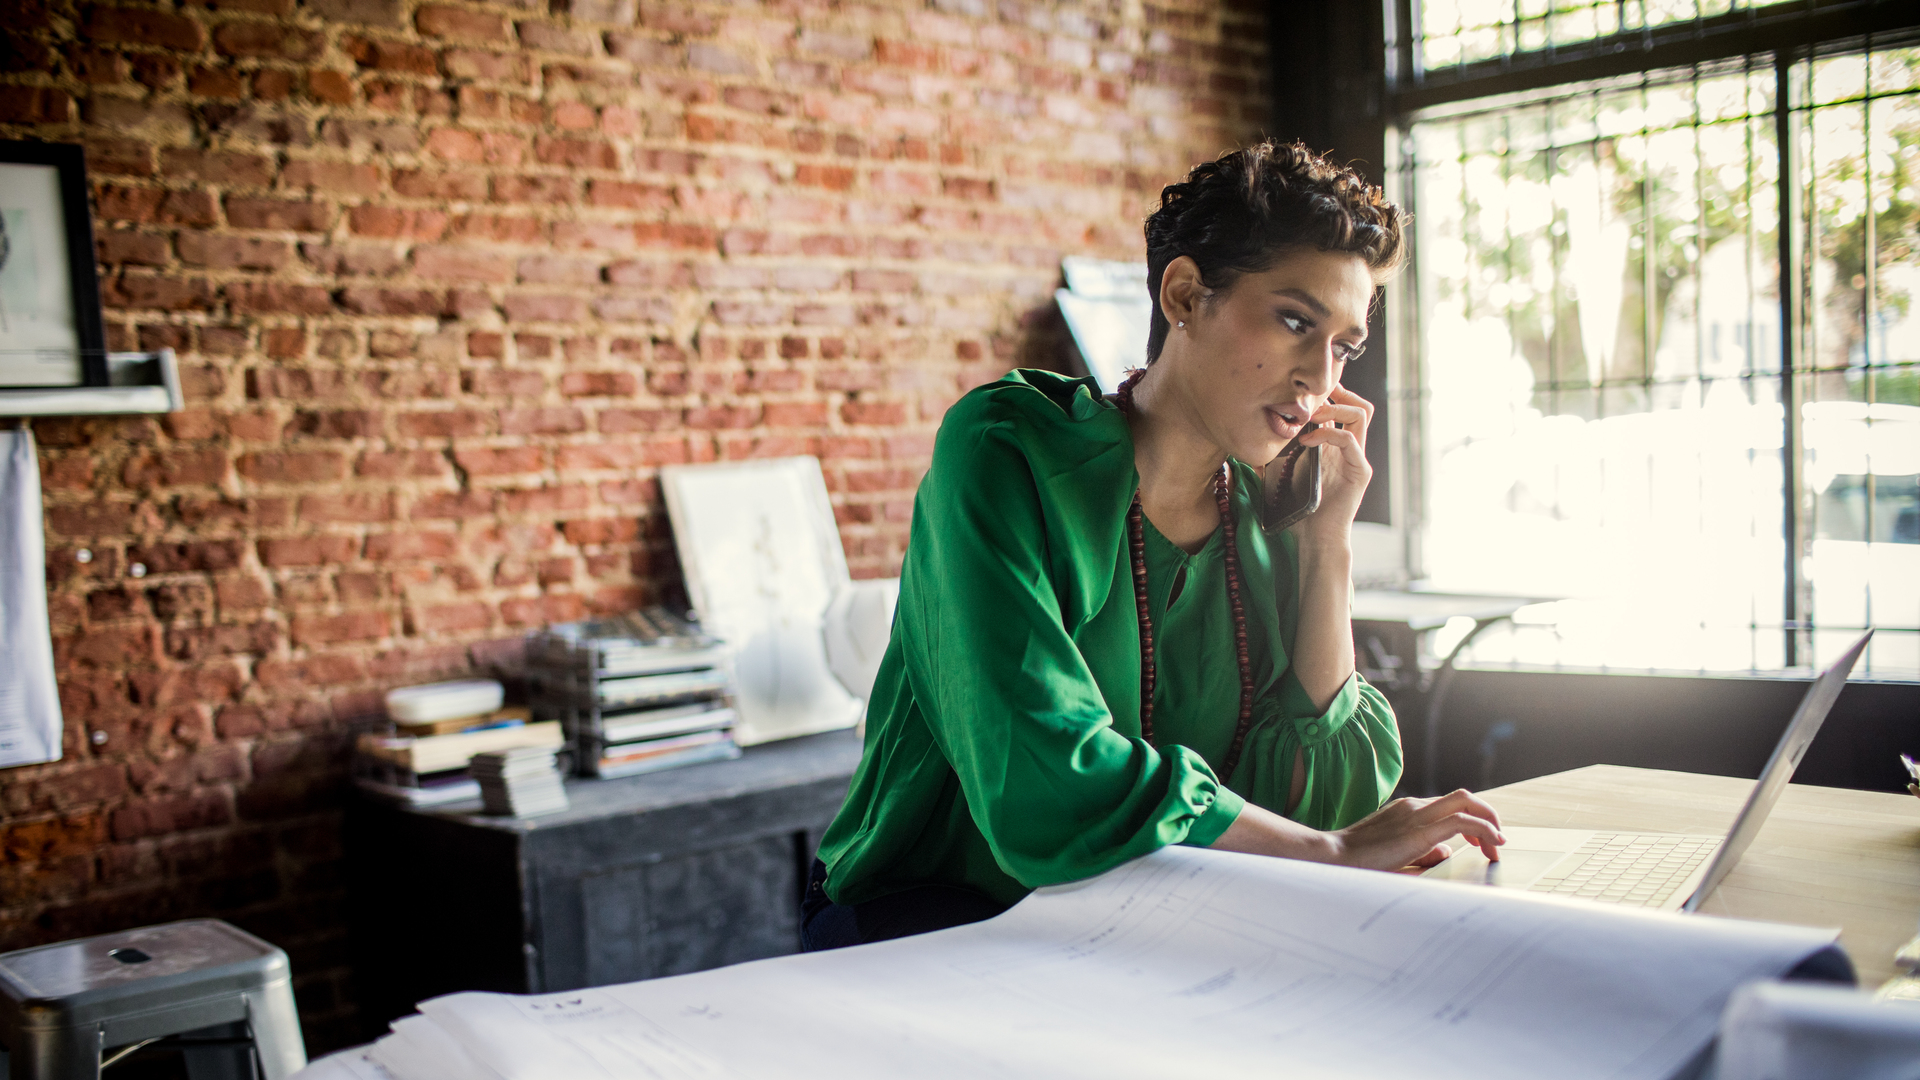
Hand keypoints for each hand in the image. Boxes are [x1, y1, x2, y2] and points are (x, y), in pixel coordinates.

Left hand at [1292, 383, 1373, 544]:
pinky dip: (1327, 434)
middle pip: (1360, 406)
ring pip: (1361, 415)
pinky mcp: (1359, 471)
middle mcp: (1352, 450)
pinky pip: (1349, 441)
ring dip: (1334, 409)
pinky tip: (1306, 442)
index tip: (1306, 391)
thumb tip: (1258, 436)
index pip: (1345, 409)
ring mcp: (1358, 459)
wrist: (1315, 538)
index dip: (1330, 395)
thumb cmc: (1301, 510)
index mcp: (1337, 448)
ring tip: (1310, 418)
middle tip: (1313, 398)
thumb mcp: (1287, 472)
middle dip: (1339, 393)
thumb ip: (1283, 452)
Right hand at [1326, 789, 1504, 871]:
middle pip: (1463, 798)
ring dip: (1489, 821)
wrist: (1332, 858)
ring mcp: (1416, 814)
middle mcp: (1414, 807)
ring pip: (1466, 803)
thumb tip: (1447, 853)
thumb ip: (1423, 854)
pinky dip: (1483, 830)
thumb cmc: (1356, 862)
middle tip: (1497, 841)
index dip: (1473, 821)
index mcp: (1407, 812)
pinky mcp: (1419, 830)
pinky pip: (1462, 821)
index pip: (1449, 806)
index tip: (1480, 843)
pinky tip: (1491, 846)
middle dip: (1488, 816)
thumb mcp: (1396, 857)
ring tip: (1497, 845)